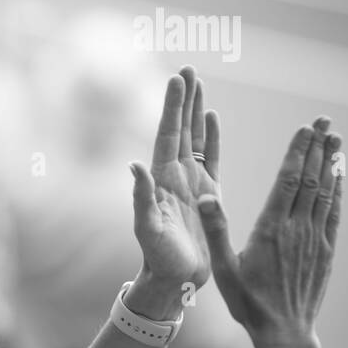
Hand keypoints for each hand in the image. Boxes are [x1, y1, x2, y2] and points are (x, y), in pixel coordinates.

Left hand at [129, 66, 220, 300]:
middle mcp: (174, 175)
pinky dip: (213, 137)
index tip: (177, 77)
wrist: (173, 279)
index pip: (168, 134)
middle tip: (188, 68)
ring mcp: (190, 182)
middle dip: (184, 98)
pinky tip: (213, 117)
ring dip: (197, 111)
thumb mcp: (147, 228)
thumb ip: (141, 198)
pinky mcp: (207, 193)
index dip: (172, 106)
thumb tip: (134, 165)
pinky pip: (211, 158)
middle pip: (181, 128)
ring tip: (200, 83)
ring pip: (196, 138)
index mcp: (161, 179)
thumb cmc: (157, 258)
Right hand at [197, 119, 341, 347]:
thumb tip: (204, 195)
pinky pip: (334, 211)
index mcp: (270, 230)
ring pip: (325, 192)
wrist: (283, 330)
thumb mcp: (223, 267)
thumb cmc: (249, 301)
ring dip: (331, 163)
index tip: (305, 129)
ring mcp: (315, 239)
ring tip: (336, 138)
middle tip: (326, 122)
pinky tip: (339, 174)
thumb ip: (216, 229)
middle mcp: (297, 230)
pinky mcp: (325, 249)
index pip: (287, 181)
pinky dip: (338, 189)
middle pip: (311, 180)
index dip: (297, 153)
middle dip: (318, 148)